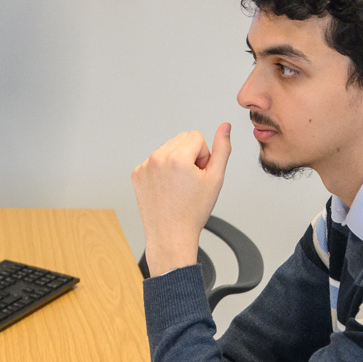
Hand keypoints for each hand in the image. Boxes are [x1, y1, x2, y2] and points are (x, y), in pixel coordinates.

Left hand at [131, 123, 231, 276]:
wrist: (171, 234)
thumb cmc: (192, 211)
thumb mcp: (215, 179)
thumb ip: (222, 148)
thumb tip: (225, 127)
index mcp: (176, 157)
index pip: (197, 137)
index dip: (203, 156)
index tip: (200, 174)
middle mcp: (157, 158)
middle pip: (182, 139)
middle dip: (190, 155)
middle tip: (191, 180)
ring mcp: (144, 166)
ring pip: (168, 149)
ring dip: (177, 161)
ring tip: (179, 185)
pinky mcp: (137, 174)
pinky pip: (154, 160)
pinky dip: (163, 170)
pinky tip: (167, 188)